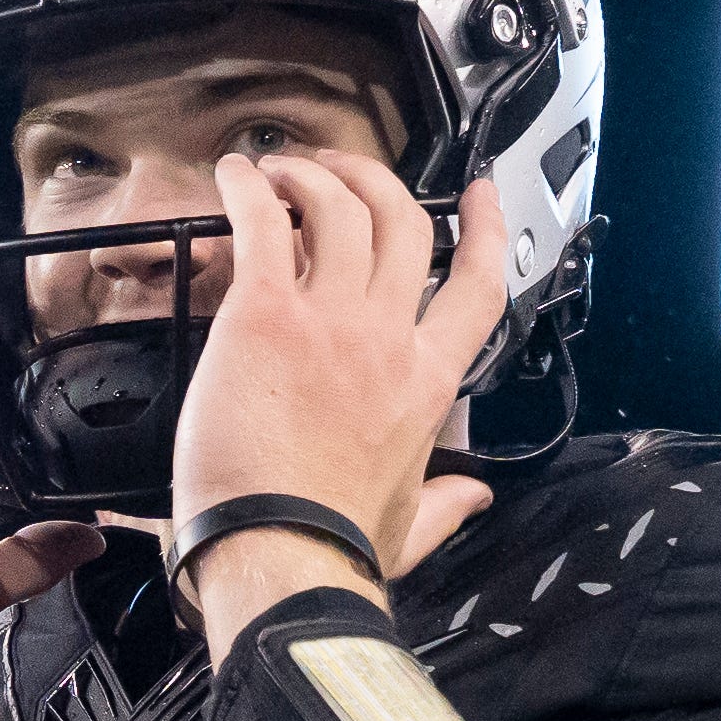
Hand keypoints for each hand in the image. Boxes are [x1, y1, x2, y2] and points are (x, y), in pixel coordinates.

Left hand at [175, 156, 507, 658]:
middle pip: (404, 225)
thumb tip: (473, 497)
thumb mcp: (410, 524)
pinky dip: (252, 189)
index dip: (484, 229)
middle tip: (346, 169)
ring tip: (282, 170)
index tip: (480, 194)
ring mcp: (331, 320)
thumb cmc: (335, 545)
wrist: (281, 551)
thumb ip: (445, 503)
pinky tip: (236, 176)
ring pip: (342, 209)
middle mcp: (390, 339)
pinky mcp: (266, 315)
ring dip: (313, 175)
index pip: (477, 286)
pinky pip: (267, 224)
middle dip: (377, 182)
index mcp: (429, 382)